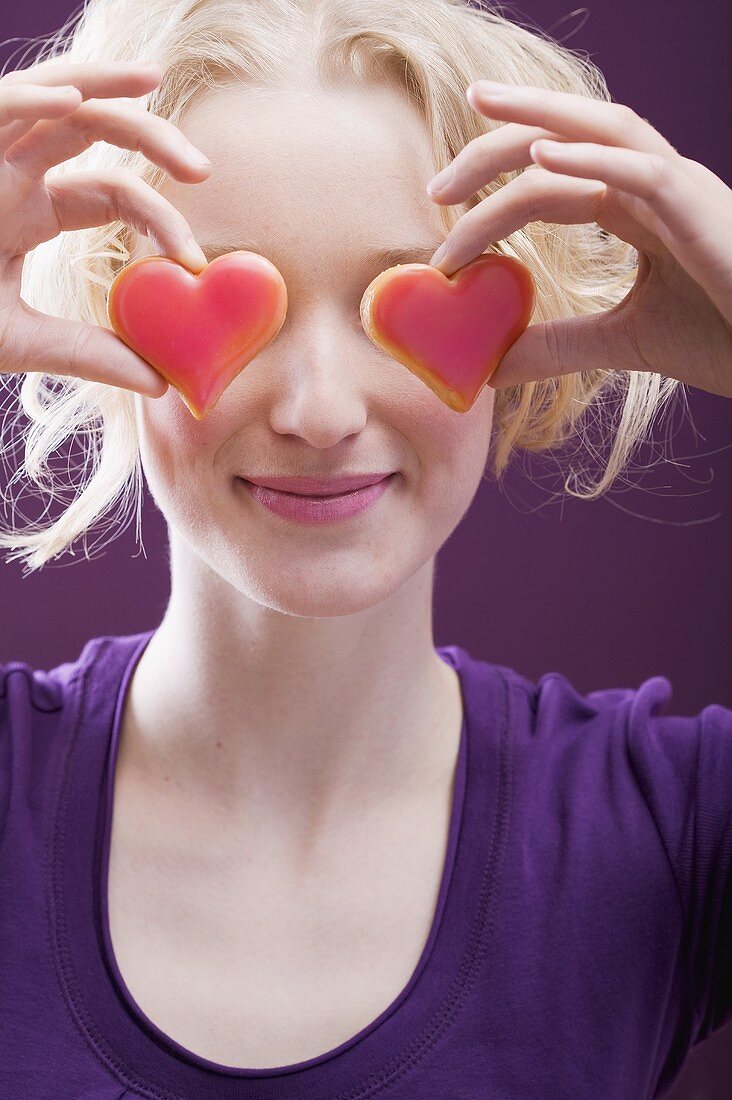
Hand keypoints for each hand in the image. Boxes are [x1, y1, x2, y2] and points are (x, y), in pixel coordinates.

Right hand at [0, 58, 210, 395]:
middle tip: (203, 169)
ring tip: (151, 79)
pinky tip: (73, 99)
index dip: (160, 220)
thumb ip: (87, 354)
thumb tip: (161, 383)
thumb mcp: (22, 340)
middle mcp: (13, 173)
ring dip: (103, 82)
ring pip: (53, 96)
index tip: (193, 261)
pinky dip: (31, 96)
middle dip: (153, 138)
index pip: (114, 196)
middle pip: (95, 133)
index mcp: (31, 212)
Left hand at [426, 80, 731, 398]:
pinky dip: (591, 156)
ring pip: (602, 128)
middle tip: (437, 185)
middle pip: (567, 138)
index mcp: (637, 209)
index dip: (493, 193)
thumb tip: (490, 367)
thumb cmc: (725, 337)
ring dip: (535, 122)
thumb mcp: (624, 343)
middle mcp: (654, 186)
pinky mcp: (700, 208)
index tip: (441, 223)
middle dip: (497, 146)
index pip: (553, 180)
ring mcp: (681, 188)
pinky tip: (541, 156)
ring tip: (476, 120)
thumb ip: (560, 346)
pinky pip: (641, 168)